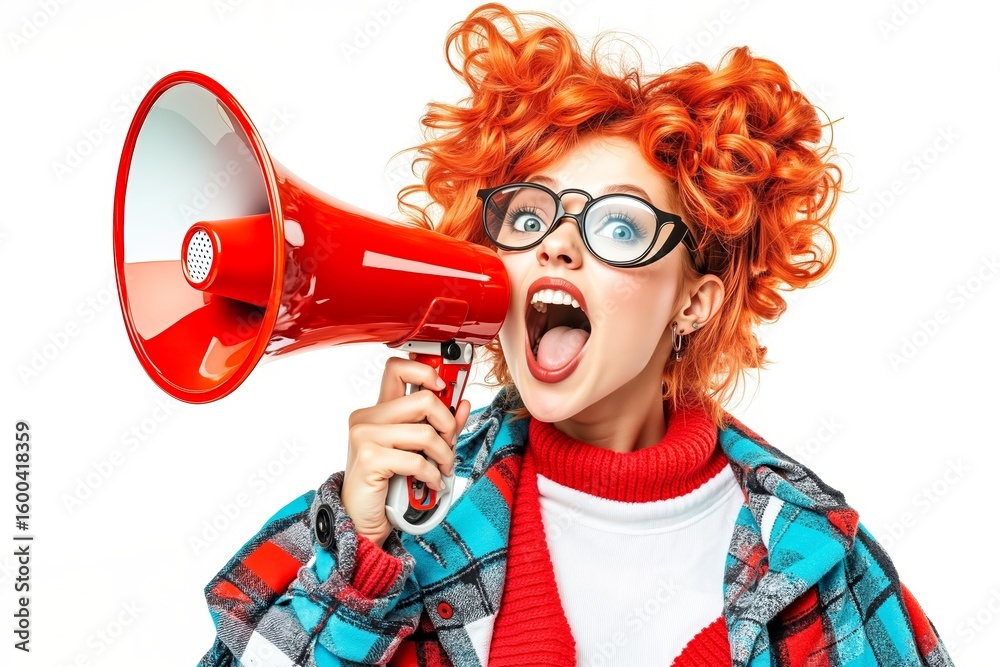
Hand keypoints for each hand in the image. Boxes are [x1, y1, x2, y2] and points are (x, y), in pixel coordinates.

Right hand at [341, 354, 471, 548]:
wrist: (361, 520)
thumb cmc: (386, 485)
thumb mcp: (417, 450)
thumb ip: (439, 426)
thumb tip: (463, 404)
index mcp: (378, 411)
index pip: (397, 368)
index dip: (426, 371)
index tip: (445, 387)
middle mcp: (367, 418)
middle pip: (423, 399)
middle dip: (448, 424)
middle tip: (450, 444)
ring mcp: (365, 436)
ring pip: (426, 432)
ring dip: (444, 455)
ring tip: (444, 468)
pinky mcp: (369, 458)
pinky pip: (417, 460)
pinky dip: (433, 474)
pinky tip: (432, 483)